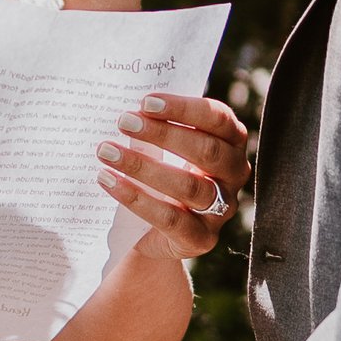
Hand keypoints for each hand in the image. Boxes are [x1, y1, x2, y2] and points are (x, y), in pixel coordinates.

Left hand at [98, 92, 250, 263]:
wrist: (155, 231)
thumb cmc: (161, 173)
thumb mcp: (166, 148)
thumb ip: (158, 126)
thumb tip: (127, 107)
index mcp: (231, 142)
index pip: (218, 119)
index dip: (184, 109)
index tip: (146, 102)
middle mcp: (234, 174)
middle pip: (207, 151)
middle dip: (163, 134)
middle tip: (124, 122)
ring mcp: (221, 210)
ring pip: (189, 185)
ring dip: (143, 166)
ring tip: (106, 151)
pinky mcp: (201, 238)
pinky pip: (170, 219)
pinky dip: (136, 198)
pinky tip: (109, 182)